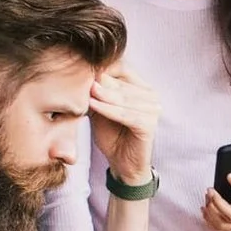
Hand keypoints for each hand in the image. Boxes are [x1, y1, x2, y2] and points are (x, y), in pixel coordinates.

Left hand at [88, 65, 160, 189]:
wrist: (122, 163)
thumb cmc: (111, 134)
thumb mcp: (99, 108)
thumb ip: (96, 91)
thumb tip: (87, 71)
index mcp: (141, 88)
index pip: (122, 67)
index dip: (101, 67)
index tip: (79, 69)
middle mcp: (151, 95)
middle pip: (121, 81)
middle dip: (99, 81)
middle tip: (77, 81)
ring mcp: (153, 110)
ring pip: (123, 97)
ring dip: (101, 95)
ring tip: (83, 93)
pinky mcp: (149, 125)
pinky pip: (126, 114)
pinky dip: (108, 109)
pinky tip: (92, 105)